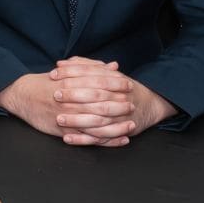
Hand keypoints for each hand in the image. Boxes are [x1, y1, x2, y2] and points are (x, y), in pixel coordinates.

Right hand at [0, 62, 134, 147]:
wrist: (22, 95)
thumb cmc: (46, 83)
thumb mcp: (66, 71)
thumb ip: (90, 67)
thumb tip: (113, 66)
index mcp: (70, 83)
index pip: (97, 82)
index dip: (114, 84)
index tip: (128, 84)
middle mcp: (70, 100)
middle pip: (99, 103)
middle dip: (118, 105)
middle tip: (132, 104)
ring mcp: (68, 117)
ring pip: (97, 123)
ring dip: (116, 125)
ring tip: (131, 124)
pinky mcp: (65, 131)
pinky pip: (89, 138)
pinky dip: (106, 140)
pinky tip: (120, 139)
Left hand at [51, 57, 176, 139]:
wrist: (150, 103)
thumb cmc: (121, 87)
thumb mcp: (106, 73)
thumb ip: (84, 66)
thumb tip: (61, 63)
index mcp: (113, 80)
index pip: (91, 74)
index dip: (72, 72)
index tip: (54, 74)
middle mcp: (117, 97)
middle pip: (94, 95)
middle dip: (73, 95)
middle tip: (55, 95)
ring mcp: (118, 116)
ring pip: (96, 119)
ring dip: (76, 120)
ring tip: (58, 119)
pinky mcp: (118, 132)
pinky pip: (99, 138)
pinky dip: (82, 139)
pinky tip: (67, 138)